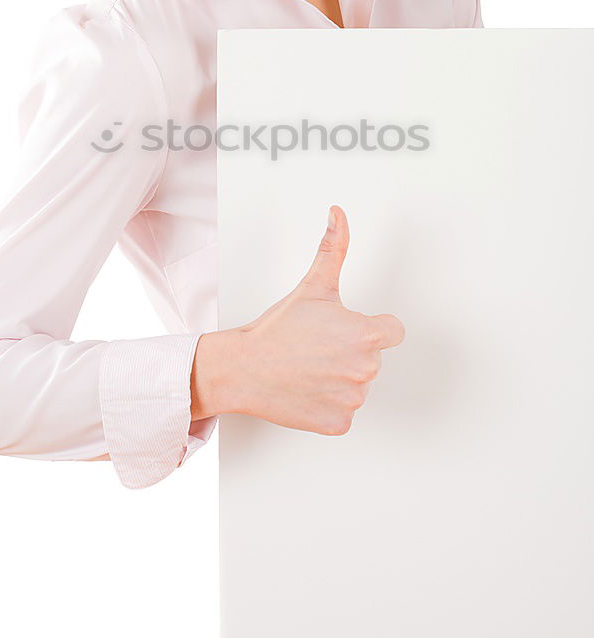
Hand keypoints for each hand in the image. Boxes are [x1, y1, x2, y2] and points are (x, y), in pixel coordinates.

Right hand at [237, 205, 405, 434]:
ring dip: (339, 379)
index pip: (394, 331)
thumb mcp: (312, 286)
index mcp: (366, 334)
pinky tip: (306, 389)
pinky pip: (343, 412)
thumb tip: (339, 214)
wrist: (243, 368)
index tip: (348, 330)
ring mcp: (353, 399)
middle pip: (372, 359)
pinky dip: (327, 404)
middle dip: (350, 352)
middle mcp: (366, 369)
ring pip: (358, 386)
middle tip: (317, 347)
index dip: (373, 327)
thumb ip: (334, 248)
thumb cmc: (277, 329)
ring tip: (308, 368)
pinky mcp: (339, 423)